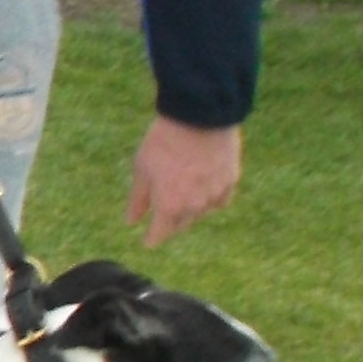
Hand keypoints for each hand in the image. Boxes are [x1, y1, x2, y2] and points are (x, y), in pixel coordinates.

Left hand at [127, 115, 240, 245]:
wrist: (199, 119)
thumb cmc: (163, 144)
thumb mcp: (142, 171)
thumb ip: (138, 200)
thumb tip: (131, 222)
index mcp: (169, 207)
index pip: (160, 234)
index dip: (152, 239)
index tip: (147, 242)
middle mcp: (195, 207)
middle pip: (181, 225)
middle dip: (170, 225)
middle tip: (162, 218)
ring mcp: (215, 195)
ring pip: (201, 214)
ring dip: (190, 212)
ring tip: (181, 198)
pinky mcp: (231, 181)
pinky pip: (219, 201)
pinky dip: (210, 201)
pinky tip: (203, 192)